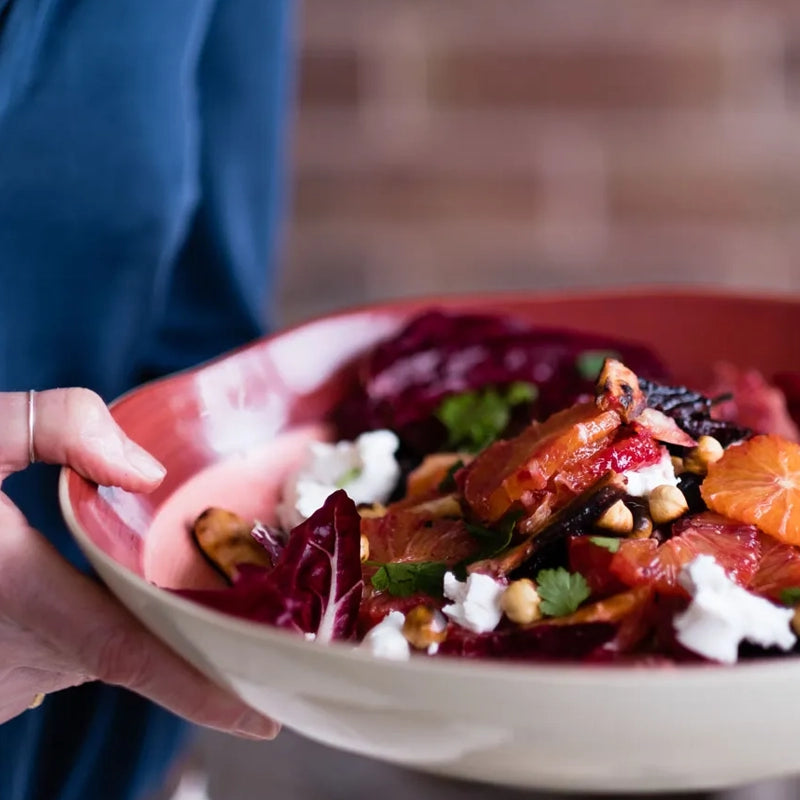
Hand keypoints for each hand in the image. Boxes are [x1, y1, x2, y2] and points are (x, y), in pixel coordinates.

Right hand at [0, 388, 278, 737]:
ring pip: (97, 649)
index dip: (204, 694)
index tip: (265, 720)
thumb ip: (51, 425)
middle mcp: (17, 656)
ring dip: (133, 616)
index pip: (134, 657)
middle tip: (248, 597)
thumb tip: (144, 468)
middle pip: (133, 646)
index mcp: (21, 597)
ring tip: (178, 577)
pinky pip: (63, 655)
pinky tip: (85, 585)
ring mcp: (2, 681)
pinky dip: (91, 624)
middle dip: (191, 627)